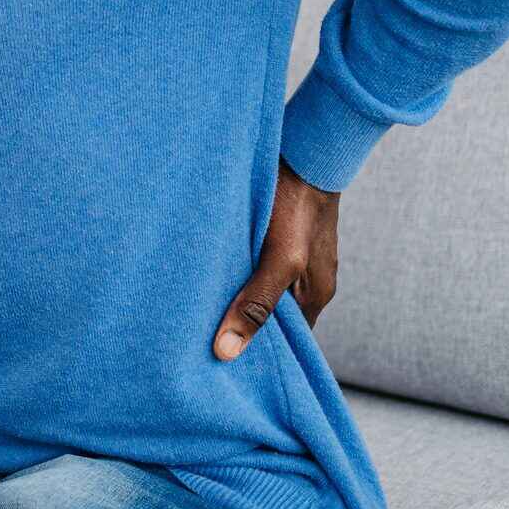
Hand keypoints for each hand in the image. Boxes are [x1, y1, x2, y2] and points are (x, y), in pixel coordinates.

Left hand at [214, 157, 338, 359]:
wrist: (305, 146)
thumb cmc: (298, 204)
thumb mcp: (280, 260)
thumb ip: (256, 304)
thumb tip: (226, 351)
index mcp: (315, 295)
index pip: (287, 342)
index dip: (258, 353)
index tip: (219, 362)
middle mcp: (306, 279)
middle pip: (270, 314)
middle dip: (239, 323)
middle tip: (196, 337)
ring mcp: (293, 255)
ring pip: (257, 285)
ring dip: (231, 292)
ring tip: (193, 303)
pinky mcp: (277, 232)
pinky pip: (251, 259)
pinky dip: (231, 266)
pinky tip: (204, 265)